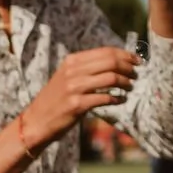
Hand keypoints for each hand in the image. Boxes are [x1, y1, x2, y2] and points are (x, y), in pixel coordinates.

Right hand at [19, 47, 141, 149]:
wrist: (36, 121)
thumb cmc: (55, 100)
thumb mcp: (66, 77)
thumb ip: (86, 68)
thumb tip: (115, 62)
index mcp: (71, 61)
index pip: (105, 51)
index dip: (125, 55)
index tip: (136, 60)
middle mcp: (72, 71)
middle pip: (110, 62)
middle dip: (128, 67)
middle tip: (136, 74)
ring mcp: (74, 88)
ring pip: (110, 78)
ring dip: (125, 83)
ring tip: (130, 87)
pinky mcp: (77, 105)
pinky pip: (105, 98)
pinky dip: (117, 99)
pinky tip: (121, 101)